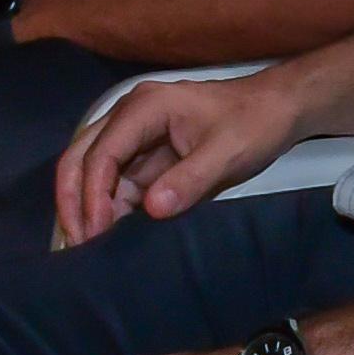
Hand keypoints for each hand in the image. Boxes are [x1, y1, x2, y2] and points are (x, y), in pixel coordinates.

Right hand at [55, 63, 315, 245]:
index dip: (92, 194)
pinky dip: (109, 206)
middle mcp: (129, 116)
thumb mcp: (228, 153)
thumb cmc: (255, 123)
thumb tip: (152, 209)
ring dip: (88, 205)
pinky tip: (111, 234)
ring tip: (90, 246)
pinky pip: (117, 180)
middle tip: (79, 243)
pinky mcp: (146, 154)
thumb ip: (190, 180)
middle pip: (82, 156)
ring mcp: (136, 135)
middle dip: (74, 200)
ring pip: (94, 169)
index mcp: (144, 108)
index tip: (96, 232)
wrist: (279, 109)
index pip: (102, 153)